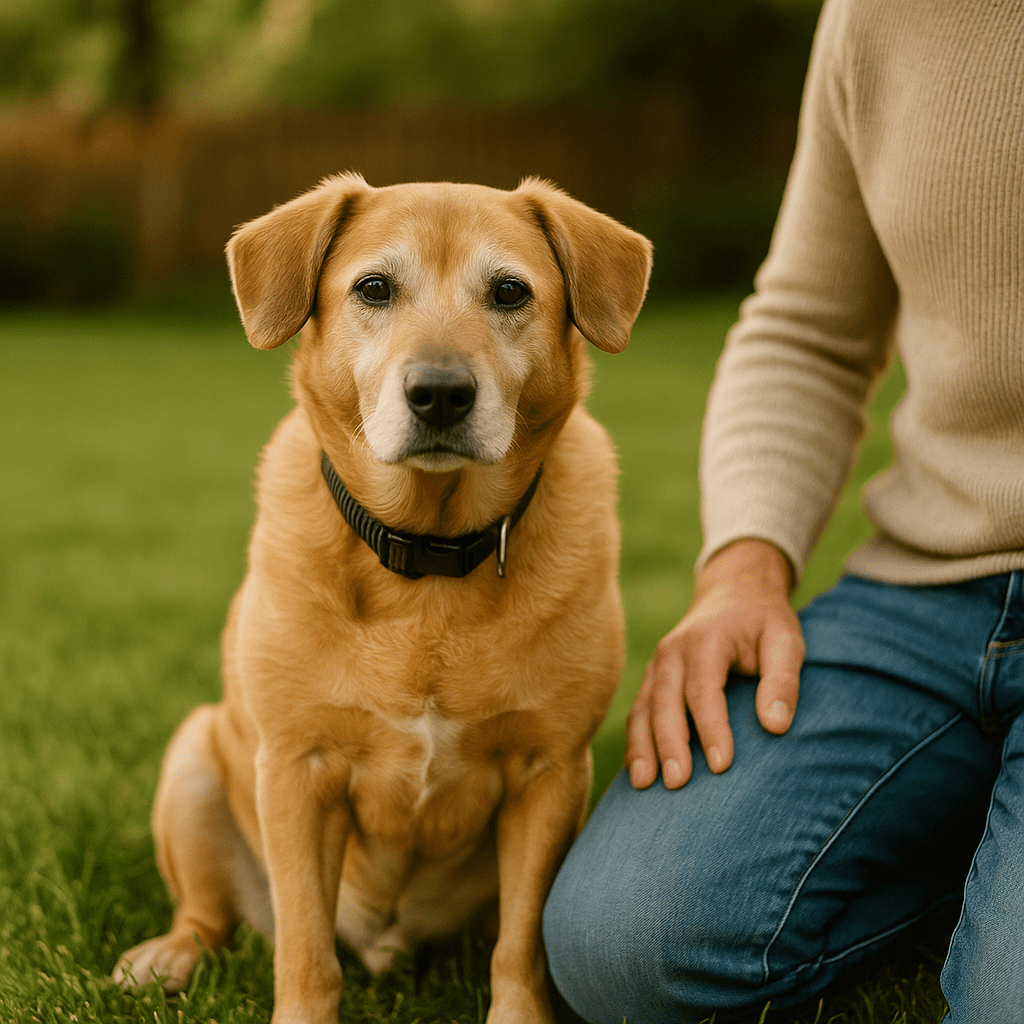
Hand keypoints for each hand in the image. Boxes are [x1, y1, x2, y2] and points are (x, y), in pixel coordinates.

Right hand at [625, 539, 804, 788]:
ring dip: (643, 747)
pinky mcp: (653, 677)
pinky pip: (639, 710)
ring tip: (646, 785)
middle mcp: (673, 651)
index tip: (722, 766)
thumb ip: (783, 681)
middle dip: (669, 744)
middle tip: (678, 784)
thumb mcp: (786, 641)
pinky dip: (636, 740)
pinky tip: (639, 772)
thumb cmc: (764, 622)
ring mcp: (658, 664)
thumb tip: (775, 726)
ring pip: (643, 708)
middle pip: (665, 702)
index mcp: (706, 640)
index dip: (711, 728)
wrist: (734, 591)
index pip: (703, 689)